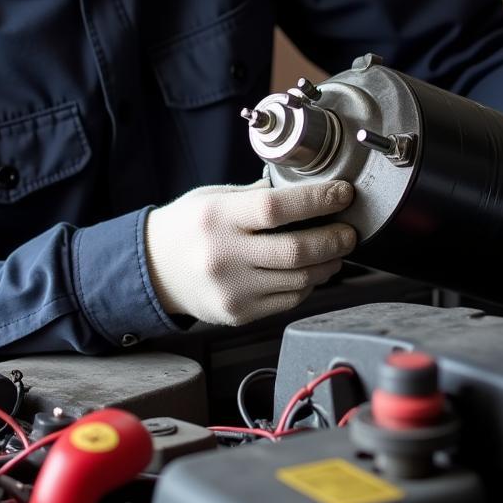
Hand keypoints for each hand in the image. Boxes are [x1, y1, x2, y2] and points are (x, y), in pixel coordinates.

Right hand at [143, 178, 356, 325]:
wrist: (153, 269)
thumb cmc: (188, 226)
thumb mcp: (214, 197)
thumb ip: (257, 194)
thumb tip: (307, 189)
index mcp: (218, 217)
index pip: (277, 208)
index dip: (318, 201)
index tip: (342, 194)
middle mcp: (224, 255)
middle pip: (295, 250)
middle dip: (334, 239)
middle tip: (349, 230)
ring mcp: (232, 289)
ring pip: (299, 279)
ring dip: (328, 264)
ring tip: (337, 251)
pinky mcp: (238, 313)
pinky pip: (288, 300)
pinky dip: (308, 284)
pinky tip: (312, 271)